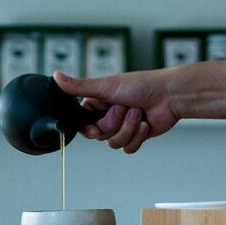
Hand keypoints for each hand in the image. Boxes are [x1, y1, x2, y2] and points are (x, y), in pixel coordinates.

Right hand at [53, 69, 179, 153]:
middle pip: (99, 135)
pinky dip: (138, 136)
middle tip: (125, 108)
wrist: (169, 96)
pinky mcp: (136, 136)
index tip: (95, 125)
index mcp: (98, 103)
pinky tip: (146, 123)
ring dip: (128, 128)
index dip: (90, 127)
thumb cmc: (142, 85)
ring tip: (138, 113)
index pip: (83, 123)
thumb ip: (79, 86)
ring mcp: (122, 127)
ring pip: (114, 143)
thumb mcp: (106, 85)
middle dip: (114, 124)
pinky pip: (128, 148)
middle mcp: (108, 116)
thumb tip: (56, 76)